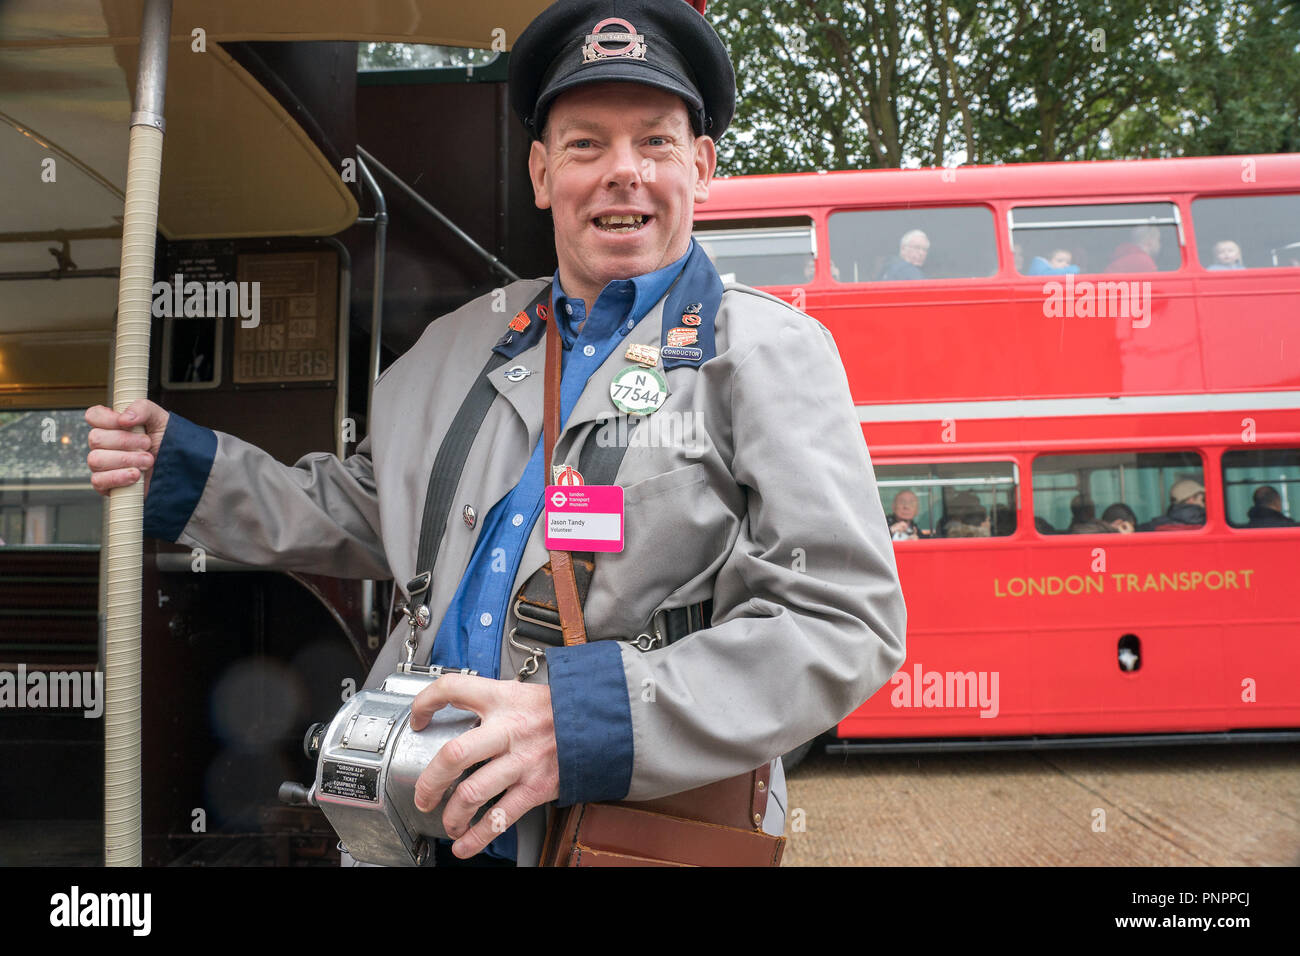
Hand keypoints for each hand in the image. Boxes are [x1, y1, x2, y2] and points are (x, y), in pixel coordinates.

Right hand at [85, 399, 169, 496]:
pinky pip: (98, 481)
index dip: (107, 419)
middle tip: (148, 445)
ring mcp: (103, 465)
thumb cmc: (167, 443)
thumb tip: (124, 418)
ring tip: (148, 461)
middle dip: (125, 442)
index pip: (93, 416)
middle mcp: (104, 444)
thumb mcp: (160, 419)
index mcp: (112, 426)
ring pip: (95, 459)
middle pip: (95, 439)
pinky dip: (118, 477)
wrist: (179, 469)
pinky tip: (136, 476)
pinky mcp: (106, 485)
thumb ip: (143, 408)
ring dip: (126, 460)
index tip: (127, 423)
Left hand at [410, 673, 558, 858]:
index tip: (417, 719)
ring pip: (471, 794)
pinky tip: (466, 843)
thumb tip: (459, 713)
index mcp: (502, 699)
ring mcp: (521, 761)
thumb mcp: (522, 692)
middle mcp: (508, 729)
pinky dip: (478, 836)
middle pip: (453, 755)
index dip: (425, 703)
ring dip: (451, 815)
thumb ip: (492, 703)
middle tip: (423, 794)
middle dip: (429, 781)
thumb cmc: (560, 709)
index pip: (452, 689)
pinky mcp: (535, 787)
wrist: (603, 722)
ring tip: (448, 821)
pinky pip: (500, 817)